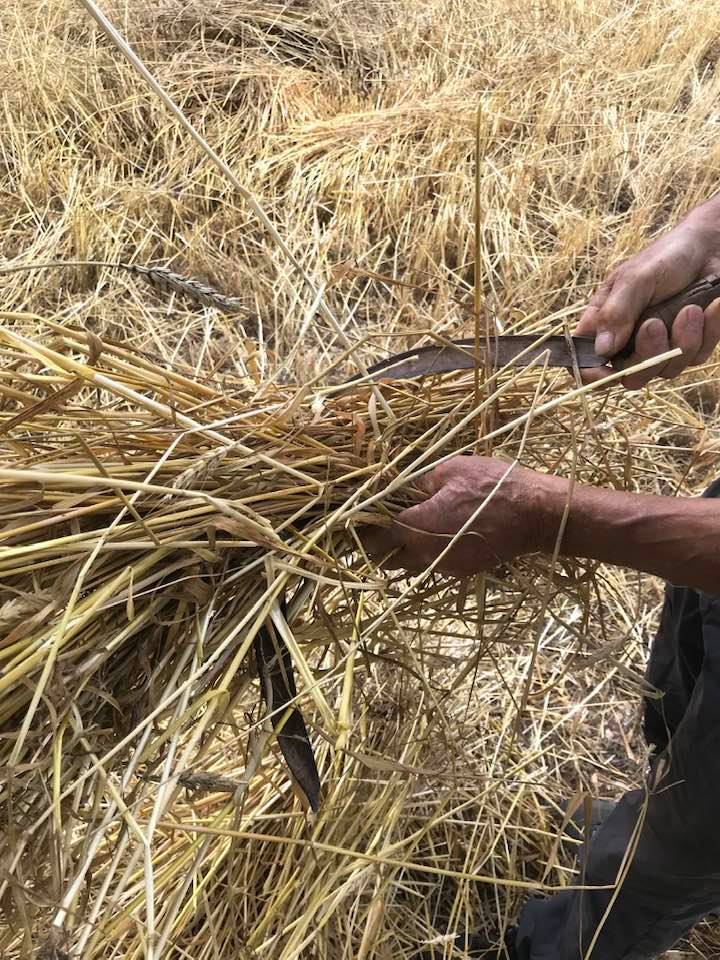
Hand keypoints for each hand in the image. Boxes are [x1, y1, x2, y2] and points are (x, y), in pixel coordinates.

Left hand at [363, 456, 565, 578]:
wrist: (537, 515)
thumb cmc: (493, 486)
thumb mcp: (452, 469)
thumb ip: (418, 482)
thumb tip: (398, 487)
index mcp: (418, 526)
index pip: (376, 536)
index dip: (365, 528)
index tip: (359, 519)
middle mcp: (427, 553)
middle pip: (388, 558)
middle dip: (379, 545)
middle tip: (379, 525)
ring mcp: (445, 567)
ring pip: (411, 564)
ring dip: (404, 550)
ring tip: (409, 527)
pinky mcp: (462, 571)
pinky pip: (433, 564)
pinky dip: (428, 553)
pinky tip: (438, 533)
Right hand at [575, 198, 719, 388]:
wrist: (711, 246)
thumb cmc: (667, 256)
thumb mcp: (635, 278)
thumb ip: (616, 312)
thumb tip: (600, 350)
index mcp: (604, 323)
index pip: (585, 360)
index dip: (591, 374)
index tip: (608, 373)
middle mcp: (629, 341)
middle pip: (631, 375)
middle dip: (647, 354)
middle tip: (655, 323)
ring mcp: (660, 347)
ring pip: (666, 370)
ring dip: (682, 340)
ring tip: (691, 308)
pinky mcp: (690, 346)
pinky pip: (696, 357)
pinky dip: (707, 332)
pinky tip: (710, 307)